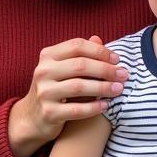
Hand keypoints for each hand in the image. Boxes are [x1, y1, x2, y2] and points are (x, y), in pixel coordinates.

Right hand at [8, 35, 128, 156]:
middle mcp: (43, 71)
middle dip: (106, 69)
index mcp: (48, 55)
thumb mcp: (64, 68)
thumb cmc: (55, 87)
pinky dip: (94, 107)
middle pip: (81, 65)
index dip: (100, 51)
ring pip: (79, 86)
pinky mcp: (48, 113)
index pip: (77, 45)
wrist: (33, 118)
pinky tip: (105, 105)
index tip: (117, 59)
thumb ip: (80, 54)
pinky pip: (76, 109)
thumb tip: (98, 39)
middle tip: (123, 74)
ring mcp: (44, 92)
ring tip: (118, 89)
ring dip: (103, 88)